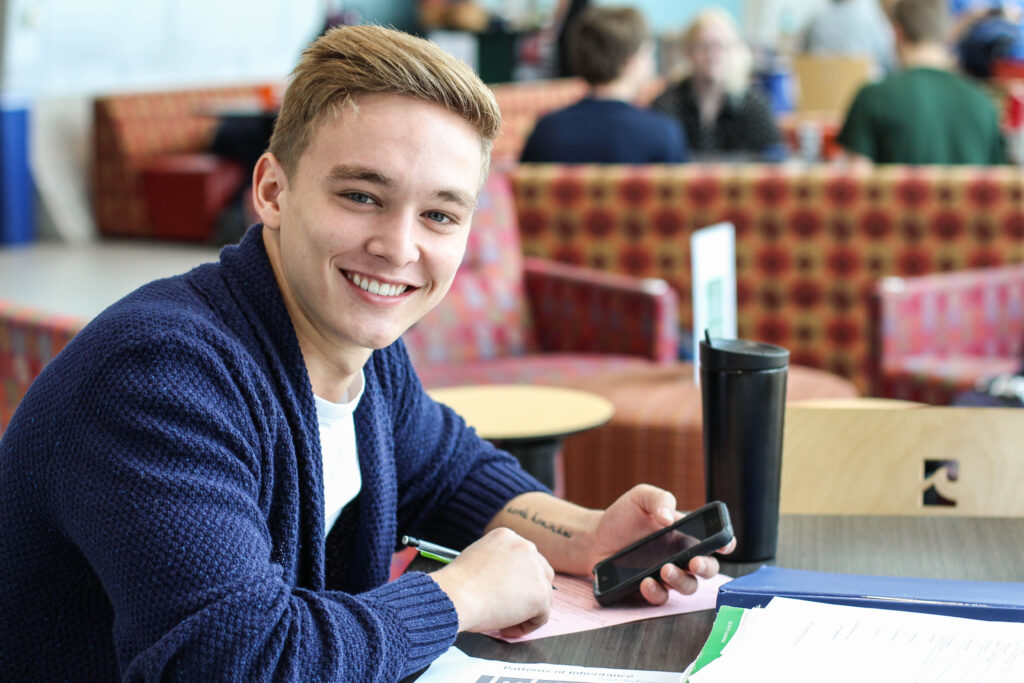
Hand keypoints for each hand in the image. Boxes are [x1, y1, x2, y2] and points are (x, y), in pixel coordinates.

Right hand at [429, 527, 553, 637]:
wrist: (455, 595)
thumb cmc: (457, 585)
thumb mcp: (476, 558)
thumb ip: (496, 563)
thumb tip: (505, 582)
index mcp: (507, 536)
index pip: (524, 558)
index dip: (516, 580)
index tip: (502, 594)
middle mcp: (524, 546)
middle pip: (541, 573)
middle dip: (528, 593)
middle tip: (509, 609)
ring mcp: (535, 570)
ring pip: (543, 595)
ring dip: (527, 611)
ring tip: (504, 622)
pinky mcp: (540, 594)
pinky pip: (541, 616)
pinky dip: (526, 626)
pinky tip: (506, 629)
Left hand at [588, 485, 734, 605]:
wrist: (594, 537)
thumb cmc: (622, 517)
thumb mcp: (640, 498)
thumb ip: (659, 499)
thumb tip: (669, 516)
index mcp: (685, 534)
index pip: (714, 541)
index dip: (725, 543)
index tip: (724, 545)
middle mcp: (680, 556)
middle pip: (708, 568)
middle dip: (706, 567)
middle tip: (694, 562)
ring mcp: (666, 575)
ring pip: (688, 586)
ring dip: (681, 581)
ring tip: (665, 570)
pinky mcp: (649, 590)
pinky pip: (662, 597)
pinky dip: (657, 592)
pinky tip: (646, 581)